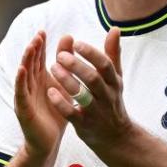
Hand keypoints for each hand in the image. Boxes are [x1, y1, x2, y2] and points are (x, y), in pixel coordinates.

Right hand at [14, 31, 72, 157]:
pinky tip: (22, 70)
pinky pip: (21, 93)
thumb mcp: (64, 86)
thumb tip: (70, 39)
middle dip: (33, 49)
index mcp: (41, 80)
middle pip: (30, 63)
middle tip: (39, 35)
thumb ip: (67, 65)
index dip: (40, 46)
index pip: (39, 59)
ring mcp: (25, 97)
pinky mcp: (23, 109)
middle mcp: (31, 85)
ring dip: (26, 60)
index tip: (44, 31)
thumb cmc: (56, 111)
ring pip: (24, 75)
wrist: (49, 141)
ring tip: (31, 47)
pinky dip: (20, 80)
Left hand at [47, 27, 132, 147]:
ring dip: (66, 81)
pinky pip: (72, 113)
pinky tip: (50, 92)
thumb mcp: (116, 78)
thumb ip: (113, 54)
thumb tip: (115, 29)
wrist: (117, 137)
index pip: (105, 65)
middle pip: (93, 78)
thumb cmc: (113, 101)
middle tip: (60, 56)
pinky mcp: (84, 124)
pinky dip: (61, 102)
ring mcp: (96, 111)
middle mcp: (107, 96)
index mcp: (114, 82)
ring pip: (82, 94)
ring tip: (52, 68)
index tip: (76, 43)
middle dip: (76, 66)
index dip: (91, 53)